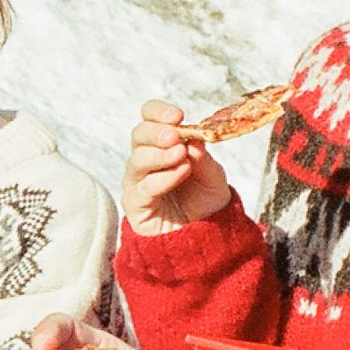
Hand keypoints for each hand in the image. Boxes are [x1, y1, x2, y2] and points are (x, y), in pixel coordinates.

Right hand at [122, 100, 233, 234]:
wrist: (205, 237)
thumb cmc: (205, 202)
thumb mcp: (214, 176)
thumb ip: (203, 158)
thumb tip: (193, 139)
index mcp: (162, 145)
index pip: (149, 119)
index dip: (158, 112)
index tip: (178, 115)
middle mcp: (146, 160)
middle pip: (138, 135)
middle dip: (156, 131)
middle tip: (175, 134)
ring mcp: (137, 182)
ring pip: (137, 160)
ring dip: (159, 154)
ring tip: (180, 155)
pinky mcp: (135, 205)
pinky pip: (143, 188)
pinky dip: (162, 178)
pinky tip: (180, 173)